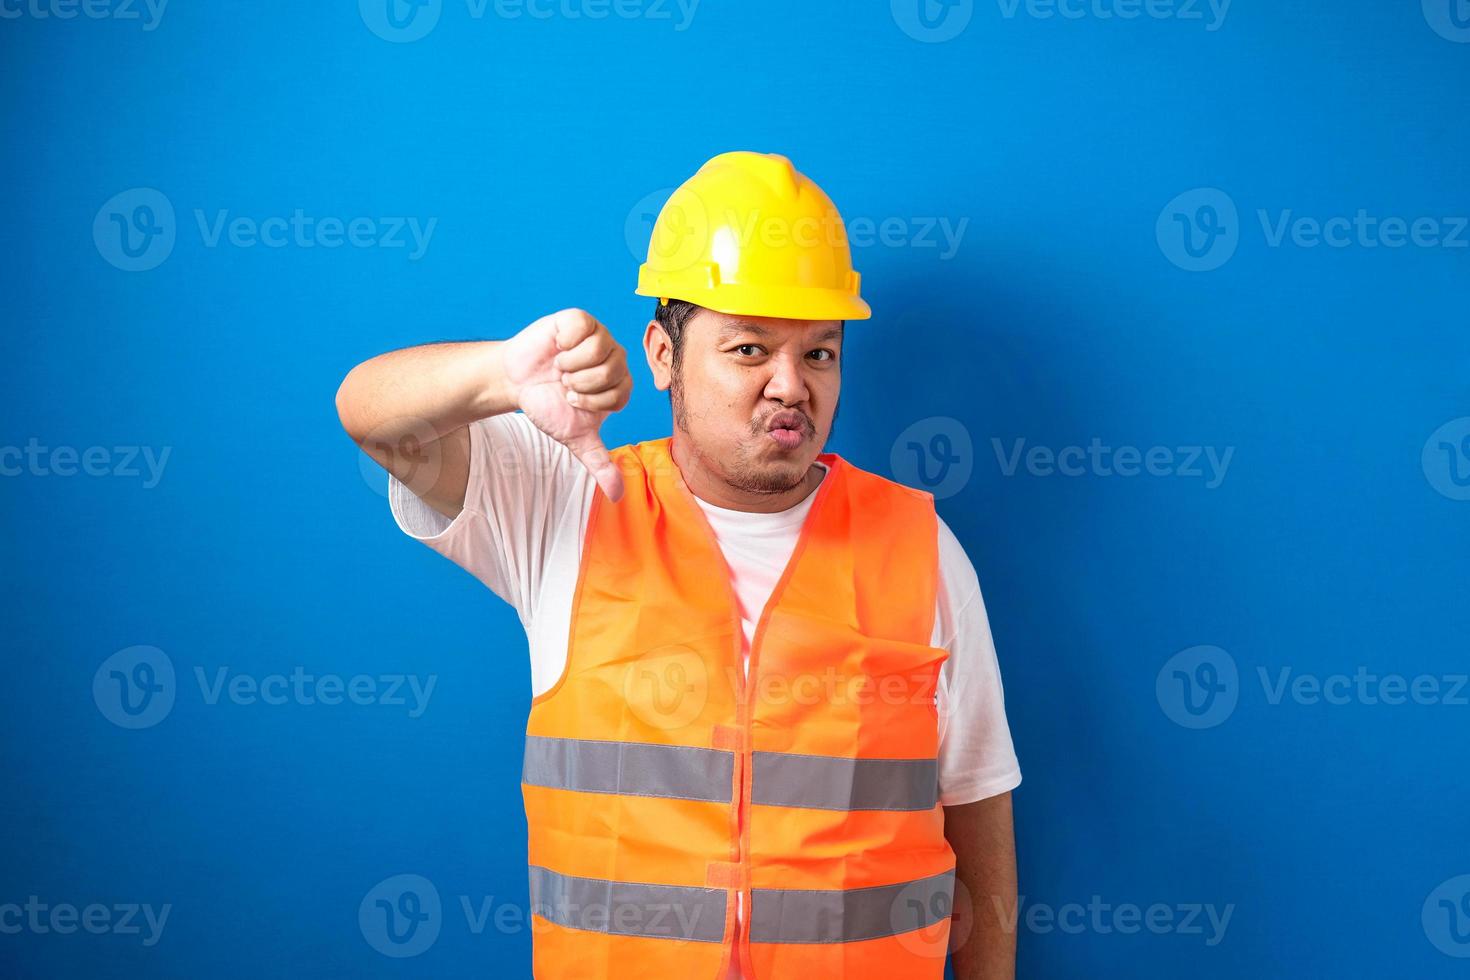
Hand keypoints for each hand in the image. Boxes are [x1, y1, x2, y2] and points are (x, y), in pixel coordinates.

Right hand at [502, 309, 632, 501]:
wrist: (517, 381)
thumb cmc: (549, 405)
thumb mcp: (575, 437)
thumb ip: (598, 463)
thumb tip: (616, 495)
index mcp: (621, 385)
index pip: (620, 395)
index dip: (590, 401)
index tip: (572, 400)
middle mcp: (616, 358)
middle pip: (612, 371)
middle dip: (579, 384)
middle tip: (564, 383)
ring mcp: (599, 336)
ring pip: (599, 349)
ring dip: (570, 365)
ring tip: (559, 367)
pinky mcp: (579, 320)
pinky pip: (582, 327)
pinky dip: (564, 343)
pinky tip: (557, 348)